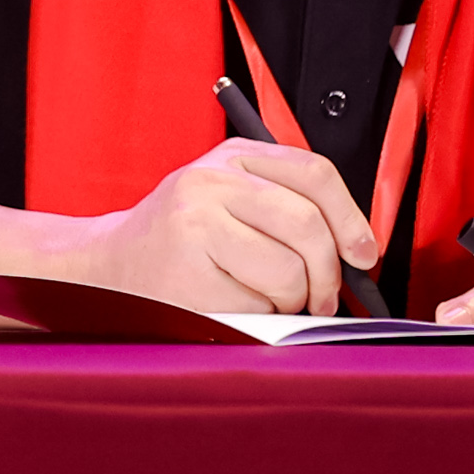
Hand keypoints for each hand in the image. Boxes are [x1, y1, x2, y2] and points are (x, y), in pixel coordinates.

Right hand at [61, 139, 379, 315]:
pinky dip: (260, 317)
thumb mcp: (229, 197)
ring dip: (292, 300)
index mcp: (229, 156)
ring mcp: (196, 227)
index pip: (314, 174)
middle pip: (307, 227)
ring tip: (266, 297)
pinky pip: (259, 307)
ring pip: (289, 273)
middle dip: (327, 274)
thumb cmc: (181, 238)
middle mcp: (209, 182)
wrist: (110, 265)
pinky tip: (234, 304)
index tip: (363, 254)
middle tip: (320, 296)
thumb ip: (286, 204)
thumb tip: (357, 248)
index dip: (350, 218)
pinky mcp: (189, 277)